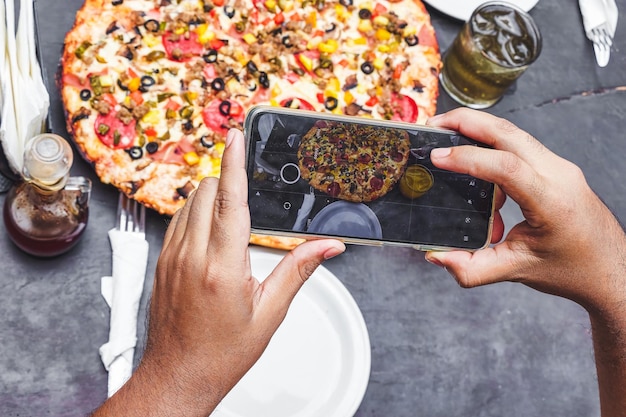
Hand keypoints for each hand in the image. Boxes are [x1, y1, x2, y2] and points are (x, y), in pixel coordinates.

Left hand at [92, 129, 344, 416]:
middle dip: (229, 182)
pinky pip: (178, 219)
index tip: (237, 136)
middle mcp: (191, 256)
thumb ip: (299, 270)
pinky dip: (197, 213)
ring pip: (189, 202)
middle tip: (249, 193)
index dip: (235, 162)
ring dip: (212, 197)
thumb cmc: (222, 352)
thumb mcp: (270, 312)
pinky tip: (213, 233)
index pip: (229, 200)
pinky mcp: (162, 262)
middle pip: (207, 191)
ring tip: (233, 217)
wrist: (179, 374)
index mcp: (222, 267)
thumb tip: (329, 247)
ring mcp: (171, 257)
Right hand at [425, 108, 625, 313]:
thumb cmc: (572, 270)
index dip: (468, 158)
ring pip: (513, 134)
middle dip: (467, 121)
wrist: (610, 268)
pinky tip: (476, 170)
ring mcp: (559, 167)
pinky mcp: (555, 168)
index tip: (438, 157)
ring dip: (478, 131)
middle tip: (434, 124)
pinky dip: (492, 149)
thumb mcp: (517, 272)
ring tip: (448, 146)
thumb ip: (471, 269)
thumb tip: (436, 256)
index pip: (506, 167)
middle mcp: (559, 175)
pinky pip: (519, 147)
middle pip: (508, 132)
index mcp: (552, 201)